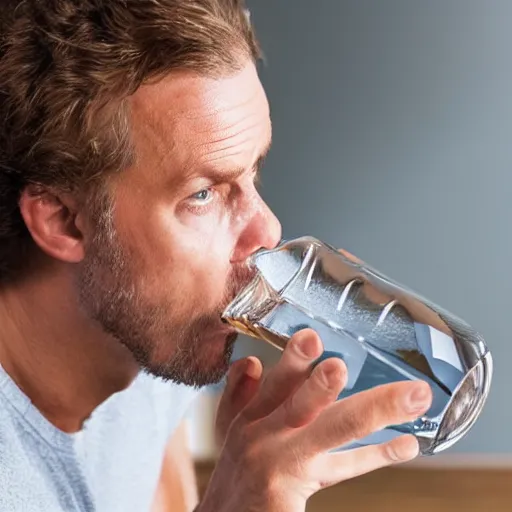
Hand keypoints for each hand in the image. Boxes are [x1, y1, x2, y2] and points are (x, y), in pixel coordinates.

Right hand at [198, 328, 431, 511]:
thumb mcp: (227, 425)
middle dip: (321, 388)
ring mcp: (287, 468)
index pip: (275, 384)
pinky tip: (409, 443)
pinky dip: (380, 454)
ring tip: (413, 397)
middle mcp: (267, 438)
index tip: (312, 338)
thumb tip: (253, 362)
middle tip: (342, 368)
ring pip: (335, 432)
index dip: (293, 362)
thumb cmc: (237, 465)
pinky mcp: (299, 493)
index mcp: (250, 416)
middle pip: (301, 407)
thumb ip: (238, 391)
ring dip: (373, 412)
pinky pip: (348, 468)